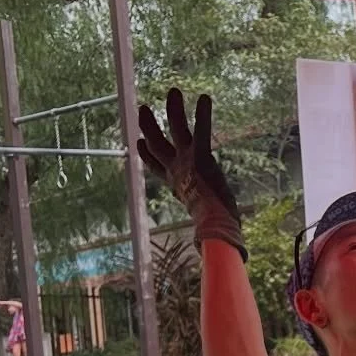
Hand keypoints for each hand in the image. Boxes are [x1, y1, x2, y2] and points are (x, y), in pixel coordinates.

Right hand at [137, 88, 245, 259]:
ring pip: (176, 130)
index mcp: (177, 186)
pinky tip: (204, 97)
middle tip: (141, 108)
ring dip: (174, 110)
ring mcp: (188, 161)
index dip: (147, 155)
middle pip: (158, 144)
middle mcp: (178, 170)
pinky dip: (202, 113)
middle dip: (149, 127)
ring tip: (174, 91)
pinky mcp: (201, 155)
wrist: (216, 226)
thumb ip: (208, 241)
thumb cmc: (214, 230)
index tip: (139, 143)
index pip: (157, 168)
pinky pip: (201, 129)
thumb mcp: (207, 229)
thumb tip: (215, 264)